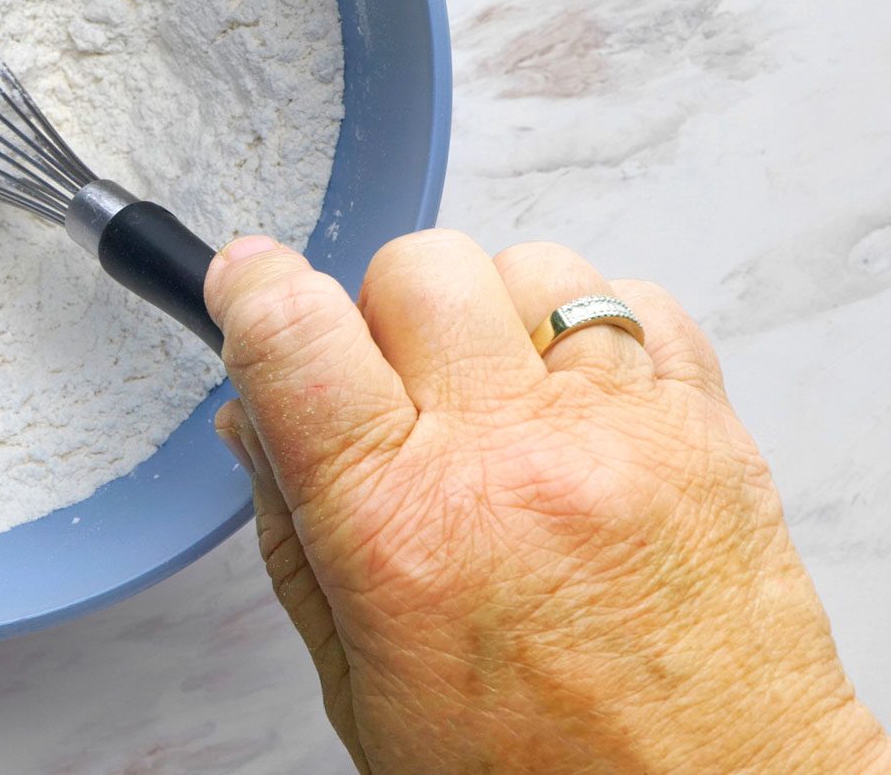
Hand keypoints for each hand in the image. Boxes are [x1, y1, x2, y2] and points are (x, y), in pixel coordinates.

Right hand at [208, 231, 890, 773]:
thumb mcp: (361, 686)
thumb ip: (292, 537)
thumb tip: (254, 419)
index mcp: (398, 530)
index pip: (293, 334)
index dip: (252, 287)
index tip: (248, 283)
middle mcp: (509, 462)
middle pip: (413, 270)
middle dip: (381, 312)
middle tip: (392, 384)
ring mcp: (619, 438)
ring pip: (528, 269)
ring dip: (493, 317)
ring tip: (499, 400)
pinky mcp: (707, 434)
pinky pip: (639, 304)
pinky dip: (596, 337)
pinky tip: (579, 408)